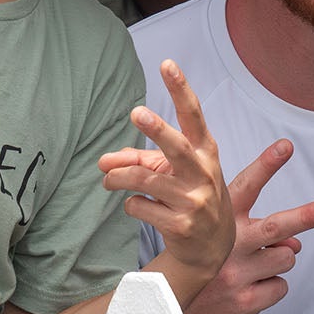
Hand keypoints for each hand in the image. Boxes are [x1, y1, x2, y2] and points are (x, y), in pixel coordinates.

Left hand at [100, 61, 234, 286]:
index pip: (193, 116)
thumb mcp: (174, 173)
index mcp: (205, 152)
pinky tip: (135, 206)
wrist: (209, 249)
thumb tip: (103, 161)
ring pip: (144, 179)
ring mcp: (194, 201)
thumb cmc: (190, 198)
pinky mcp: (181, 224)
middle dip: (157, 129)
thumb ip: (140, 159)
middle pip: (177, 146)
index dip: (181, 89)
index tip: (166, 64)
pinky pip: (139, 206)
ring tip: (107, 178)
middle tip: (137, 112)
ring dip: (118, 177)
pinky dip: (130, 204)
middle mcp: (203, 173)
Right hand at [178, 139, 313, 313]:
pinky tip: (250, 288)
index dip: (266, 165)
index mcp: (221, 221)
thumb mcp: (217, 235)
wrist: (175, 307)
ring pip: (287, 257)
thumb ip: (257, 231)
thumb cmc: (202, 262)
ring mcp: (236, 274)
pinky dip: (271, 287)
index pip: (246, 187)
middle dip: (308, 215)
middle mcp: (229, 244)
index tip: (285, 146)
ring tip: (255, 266)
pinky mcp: (244, 302)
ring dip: (280, 259)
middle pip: (277, 227)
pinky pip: (280, 287)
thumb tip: (295, 245)